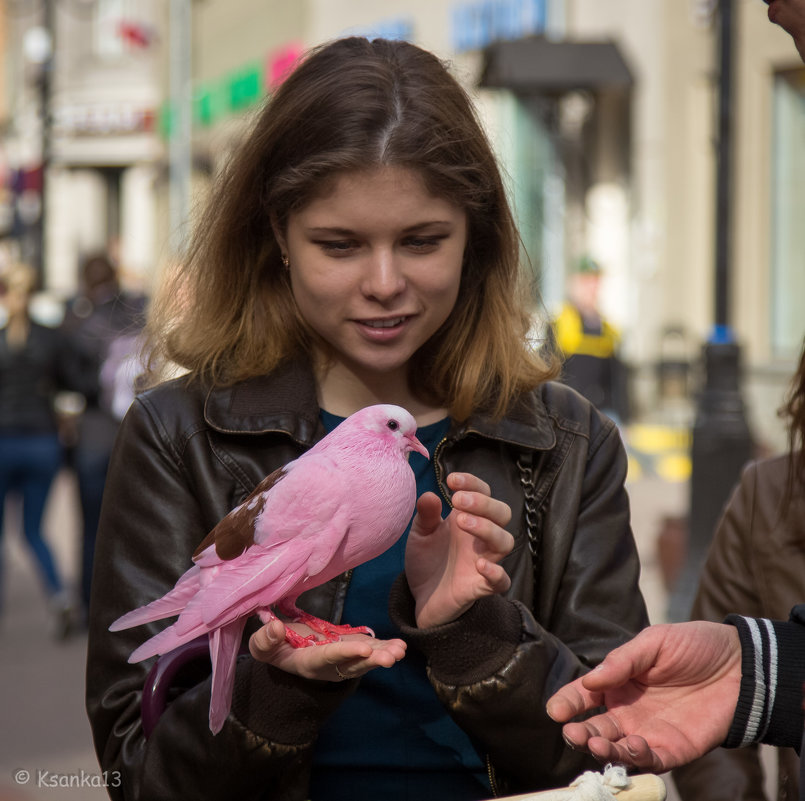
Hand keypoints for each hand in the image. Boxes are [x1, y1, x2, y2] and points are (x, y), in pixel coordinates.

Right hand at [249, 619, 406, 681]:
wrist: (285, 651)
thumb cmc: (273, 646)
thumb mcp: (262, 645)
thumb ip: (265, 639)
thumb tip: (277, 627)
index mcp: (307, 662)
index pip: (327, 657)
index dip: (345, 653)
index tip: (364, 648)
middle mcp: (329, 666)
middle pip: (352, 665)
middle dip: (372, 660)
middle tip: (391, 657)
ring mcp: (343, 660)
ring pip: (365, 660)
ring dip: (383, 655)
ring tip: (400, 650)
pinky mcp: (352, 651)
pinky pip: (370, 652)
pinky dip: (384, 648)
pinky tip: (400, 646)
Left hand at [405, 472, 512, 628]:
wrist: (420, 598)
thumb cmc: (427, 560)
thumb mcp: (420, 534)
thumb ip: (425, 515)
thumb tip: (429, 495)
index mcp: (467, 519)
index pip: (484, 494)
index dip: (473, 483)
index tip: (451, 480)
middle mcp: (480, 538)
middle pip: (502, 513)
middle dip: (484, 503)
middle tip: (457, 501)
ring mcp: (483, 562)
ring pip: (505, 542)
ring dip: (487, 528)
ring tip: (461, 522)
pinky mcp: (479, 588)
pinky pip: (501, 582)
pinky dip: (496, 573)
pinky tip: (480, 564)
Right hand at [545, 621, 741, 772]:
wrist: (740, 665)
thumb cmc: (693, 646)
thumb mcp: (654, 642)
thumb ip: (622, 661)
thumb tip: (589, 681)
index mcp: (616, 682)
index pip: (582, 695)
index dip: (566, 702)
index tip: (555, 710)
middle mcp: (627, 711)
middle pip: (595, 727)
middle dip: (580, 734)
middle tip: (573, 734)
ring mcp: (648, 732)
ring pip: (617, 749)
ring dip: (604, 750)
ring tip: (598, 744)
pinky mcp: (673, 750)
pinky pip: (649, 761)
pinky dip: (637, 760)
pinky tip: (633, 748)